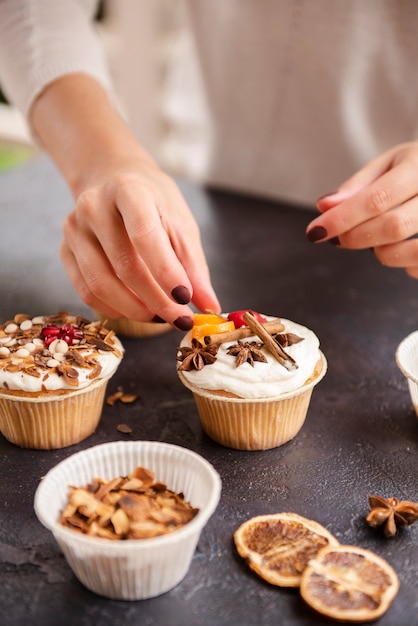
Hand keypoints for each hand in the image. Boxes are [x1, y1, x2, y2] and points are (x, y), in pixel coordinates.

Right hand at [30, 74, 219, 328]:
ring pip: (101, 285)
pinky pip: (87, 292)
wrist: (112, 179)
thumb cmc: (153, 203)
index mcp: (129, 189)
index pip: (145, 235)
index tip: (186, 299)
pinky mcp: (64, 250)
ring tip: (161, 316)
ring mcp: (74, 229)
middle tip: (180, 318)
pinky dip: (115, 309)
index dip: (166, 272)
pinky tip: (137, 310)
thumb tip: (209, 306)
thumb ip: (193, 265)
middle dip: (157, 300)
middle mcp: (94, 206)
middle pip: (125, 267)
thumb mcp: (181, 223)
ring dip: (136, 310)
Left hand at [306, 141, 417, 278]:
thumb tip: (325, 206)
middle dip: (357, 237)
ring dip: (384, 253)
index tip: (315, 232)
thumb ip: (357, 186)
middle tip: (337, 238)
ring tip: (377, 239)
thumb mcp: (388, 165)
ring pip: (413, 253)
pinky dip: (405, 263)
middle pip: (394, 226)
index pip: (378, 198)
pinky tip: (403, 246)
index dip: (342, 219)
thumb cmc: (416, 169)